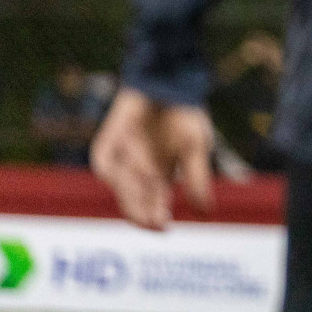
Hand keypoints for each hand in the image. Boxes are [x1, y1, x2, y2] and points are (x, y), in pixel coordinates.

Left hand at [91, 88, 214, 230]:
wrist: (167, 84)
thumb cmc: (184, 116)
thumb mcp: (196, 148)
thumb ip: (197, 179)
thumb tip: (206, 214)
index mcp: (158, 178)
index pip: (153, 208)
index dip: (156, 220)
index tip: (164, 228)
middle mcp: (136, 174)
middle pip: (133, 204)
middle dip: (142, 212)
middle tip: (152, 219)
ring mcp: (119, 160)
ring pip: (119, 187)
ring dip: (134, 189)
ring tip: (153, 178)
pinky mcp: (106, 145)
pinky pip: (105, 165)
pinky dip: (117, 169)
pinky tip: (134, 164)